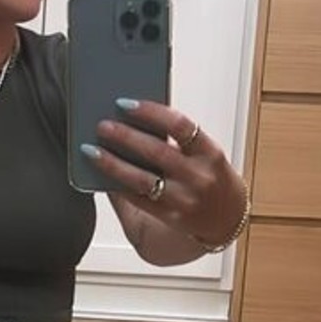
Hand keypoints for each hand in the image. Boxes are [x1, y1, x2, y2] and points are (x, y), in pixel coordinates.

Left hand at [84, 100, 246, 251]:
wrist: (228, 218)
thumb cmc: (211, 177)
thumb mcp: (204, 155)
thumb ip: (175, 141)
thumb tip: (131, 122)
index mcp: (209, 152)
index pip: (179, 125)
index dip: (150, 112)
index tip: (125, 103)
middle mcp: (199, 176)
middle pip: (156, 151)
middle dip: (125, 136)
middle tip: (102, 125)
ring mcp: (185, 199)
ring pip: (142, 179)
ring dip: (113, 163)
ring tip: (92, 150)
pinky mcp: (171, 217)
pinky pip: (138, 200)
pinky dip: (118, 186)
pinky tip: (102, 176)